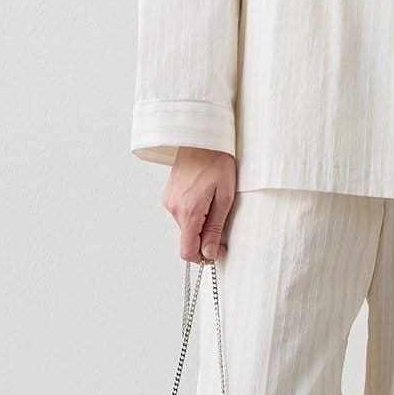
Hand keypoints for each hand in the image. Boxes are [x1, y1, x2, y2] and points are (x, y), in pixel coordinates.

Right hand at [163, 147, 236, 261]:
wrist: (202, 138)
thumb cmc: (218, 163)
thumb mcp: (225, 197)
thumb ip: (216, 228)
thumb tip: (210, 254)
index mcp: (189, 211)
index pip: (187, 252)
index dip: (203, 256)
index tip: (219, 249)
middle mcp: (174, 208)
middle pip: (188, 239)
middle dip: (205, 237)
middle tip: (223, 220)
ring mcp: (168, 201)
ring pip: (185, 227)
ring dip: (200, 223)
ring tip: (213, 202)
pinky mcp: (168, 195)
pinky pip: (181, 214)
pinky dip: (193, 213)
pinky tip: (203, 196)